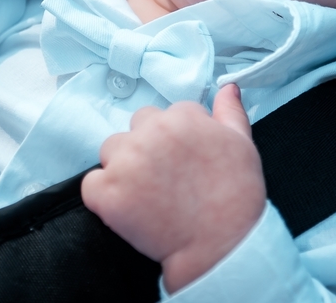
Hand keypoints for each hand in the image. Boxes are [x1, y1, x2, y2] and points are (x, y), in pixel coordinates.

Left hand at [82, 84, 265, 292]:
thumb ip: (229, 112)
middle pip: (136, 128)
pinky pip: (92, 184)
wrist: (221, 246)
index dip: (174, 139)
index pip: (166, 114)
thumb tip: (226, 89)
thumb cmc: (236, 197)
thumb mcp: (243, 145)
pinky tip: (128, 208)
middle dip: (146, 148)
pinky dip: (103, 196)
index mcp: (181, 117)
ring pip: (111, 150)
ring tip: (147, 194)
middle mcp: (150, 133)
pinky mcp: (107, 193)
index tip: (182, 160)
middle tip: (164, 179)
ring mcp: (126, 162)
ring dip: (123, 167)